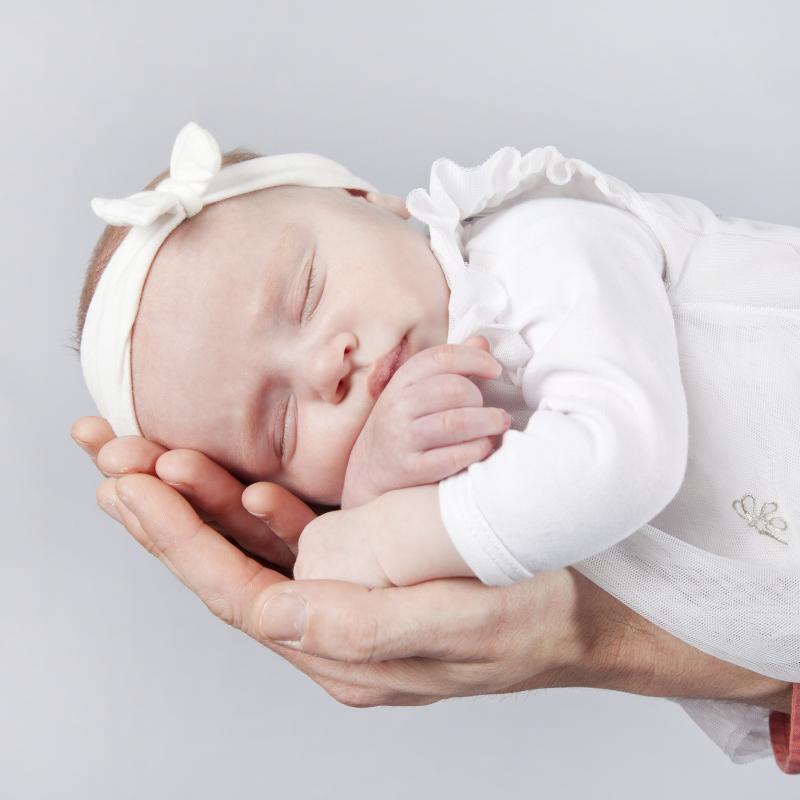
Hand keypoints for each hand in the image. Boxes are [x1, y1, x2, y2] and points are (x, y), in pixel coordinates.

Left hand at [71, 415, 577, 704]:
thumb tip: (275, 614)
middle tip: (114, 462)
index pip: (239, 596)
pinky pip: (306, 545)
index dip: (180, 543)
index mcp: (347, 652)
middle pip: (235, 572)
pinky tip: (245, 487)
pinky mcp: (374, 571)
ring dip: (206, 509)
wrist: (589, 604)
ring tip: (153, 466)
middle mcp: (338, 631)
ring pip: (262, 555)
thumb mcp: (461, 622)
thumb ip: (365, 623)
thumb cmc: (535, 610)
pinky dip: (266, 512)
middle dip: (171, 518)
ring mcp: (354, 599)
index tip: (133, 489)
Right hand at [341, 335, 510, 508]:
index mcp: (403, 381)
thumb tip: (482, 342)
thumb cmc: (403, 425)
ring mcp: (403, 438)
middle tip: (491, 410)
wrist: (368, 470)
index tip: (495, 370)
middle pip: (454, 389)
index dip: (475, 359)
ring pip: (456, 423)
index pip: (442, 357)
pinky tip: (484, 447)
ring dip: (488, 423)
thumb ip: (450, 367)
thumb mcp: (416, 390)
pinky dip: (478, 450)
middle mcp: (399, 406)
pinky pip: (454, 456)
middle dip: (481, 399)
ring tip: (498, 425)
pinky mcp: (411, 469)